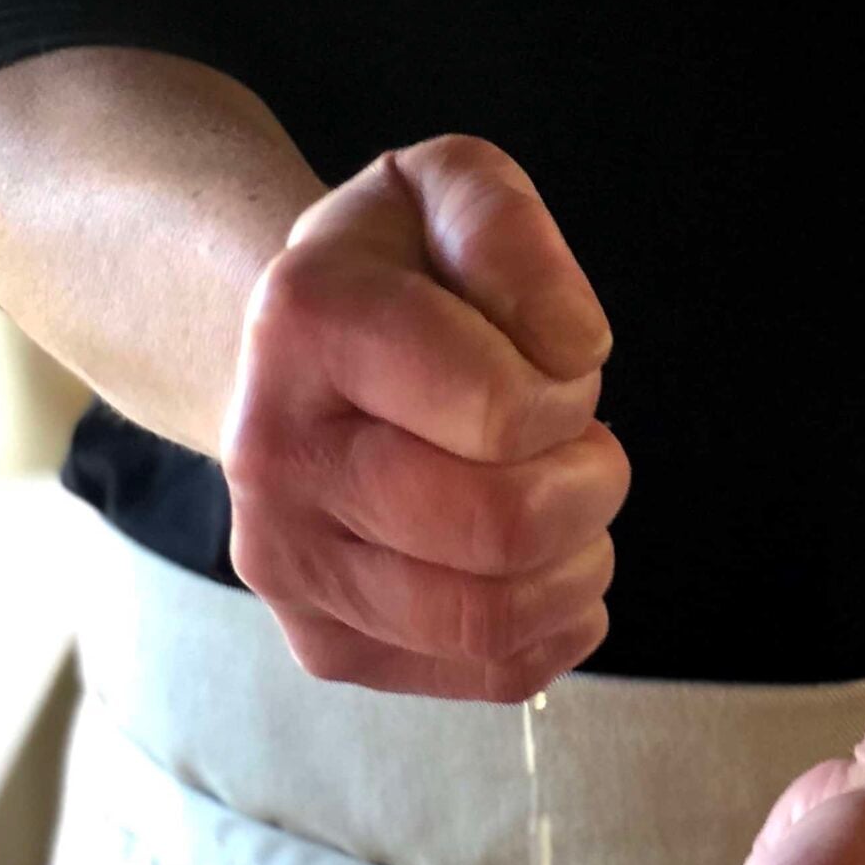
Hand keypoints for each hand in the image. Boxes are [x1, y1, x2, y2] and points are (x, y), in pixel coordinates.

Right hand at [222, 135, 627, 699]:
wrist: (283, 364)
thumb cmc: (391, 278)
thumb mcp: (447, 190)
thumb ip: (512, 234)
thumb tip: (572, 354)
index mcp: (306, 323)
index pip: (503, 413)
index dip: (569, 399)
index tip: (556, 375)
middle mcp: (275, 455)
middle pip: (499, 530)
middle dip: (588, 490)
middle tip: (585, 452)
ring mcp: (291, 566)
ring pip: (490, 619)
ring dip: (577, 568)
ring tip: (568, 513)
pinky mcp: (325, 645)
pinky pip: (485, 674)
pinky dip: (555, 629)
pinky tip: (546, 572)